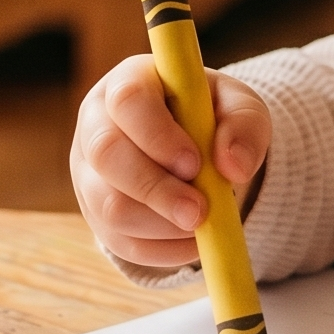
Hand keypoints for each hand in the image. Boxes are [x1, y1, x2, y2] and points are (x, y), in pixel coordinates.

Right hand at [69, 56, 270, 268]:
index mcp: (128, 83)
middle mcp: (96, 124)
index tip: (194, 163)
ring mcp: (88, 172)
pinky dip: (162, 250)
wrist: (198, 149)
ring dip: (162, 224)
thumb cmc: (213, 117)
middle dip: (156, 189)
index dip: (157, 134)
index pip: (127, 100)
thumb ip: (244, 124)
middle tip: (199, 210)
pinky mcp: (96, 214)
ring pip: (109, 207)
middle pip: (106, 155)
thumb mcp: (240, 107)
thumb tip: (233, 166)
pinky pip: (121, 242)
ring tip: (202, 222)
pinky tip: (193, 240)